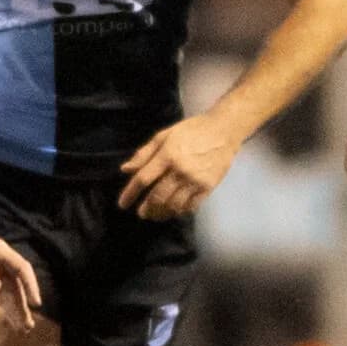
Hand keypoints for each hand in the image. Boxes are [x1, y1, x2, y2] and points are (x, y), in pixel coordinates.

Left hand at [0, 227, 39, 329]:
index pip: (21, 269)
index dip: (30, 286)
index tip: (35, 303)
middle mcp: (0, 261)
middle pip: (17, 284)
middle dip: (23, 304)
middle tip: (28, 324)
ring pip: (10, 292)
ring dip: (16, 308)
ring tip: (23, 328)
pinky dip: (5, 306)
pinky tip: (11, 319)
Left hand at [119, 113, 241, 219]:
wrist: (223, 131)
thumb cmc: (192, 130)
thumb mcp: (164, 136)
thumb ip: (144, 153)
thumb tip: (125, 170)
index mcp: (167, 155)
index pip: (143, 179)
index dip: (130, 193)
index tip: (123, 204)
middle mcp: (180, 171)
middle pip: (158, 196)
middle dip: (147, 208)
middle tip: (141, 213)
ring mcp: (195, 181)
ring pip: (174, 205)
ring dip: (162, 213)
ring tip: (156, 215)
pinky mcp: (208, 187)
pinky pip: (191, 206)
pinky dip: (180, 211)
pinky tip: (175, 211)